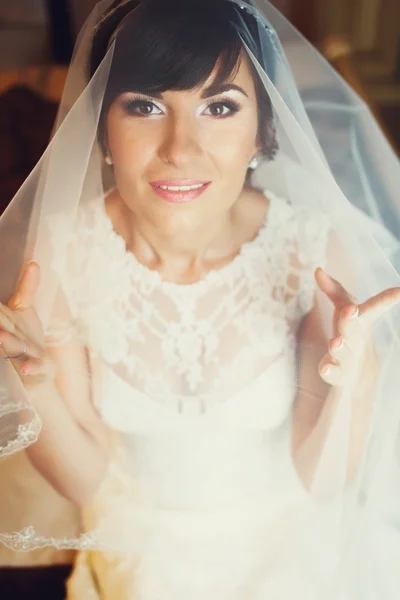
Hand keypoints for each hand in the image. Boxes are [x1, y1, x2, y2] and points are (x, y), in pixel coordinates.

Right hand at [0, 262, 53, 382]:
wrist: (38, 373)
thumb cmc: (26, 338)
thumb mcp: (24, 311)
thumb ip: (27, 288)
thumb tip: (33, 263)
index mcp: (3, 323)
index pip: (0, 312)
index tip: (2, 314)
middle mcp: (6, 339)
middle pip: (2, 330)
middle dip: (0, 325)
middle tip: (0, 328)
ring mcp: (18, 356)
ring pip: (10, 348)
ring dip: (7, 343)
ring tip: (1, 336)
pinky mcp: (34, 368)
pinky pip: (32, 368)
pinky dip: (31, 367)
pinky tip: (28, 368)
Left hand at [315, 267, 399, 386]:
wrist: (359, 373)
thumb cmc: (352, 331)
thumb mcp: (344, 308)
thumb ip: (332, 290)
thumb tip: (317, 269)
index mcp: (361, 320)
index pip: (375, 307)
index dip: (388, 299)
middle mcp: (356, 338)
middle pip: (354, 328)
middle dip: (351, 319)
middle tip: (351, 309)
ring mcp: (348, 357)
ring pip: (344, 351)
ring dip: (339, 346)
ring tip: (336, 342)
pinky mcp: (337, 373)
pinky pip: (332, 372)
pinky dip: (328, 371)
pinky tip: (324, 368)